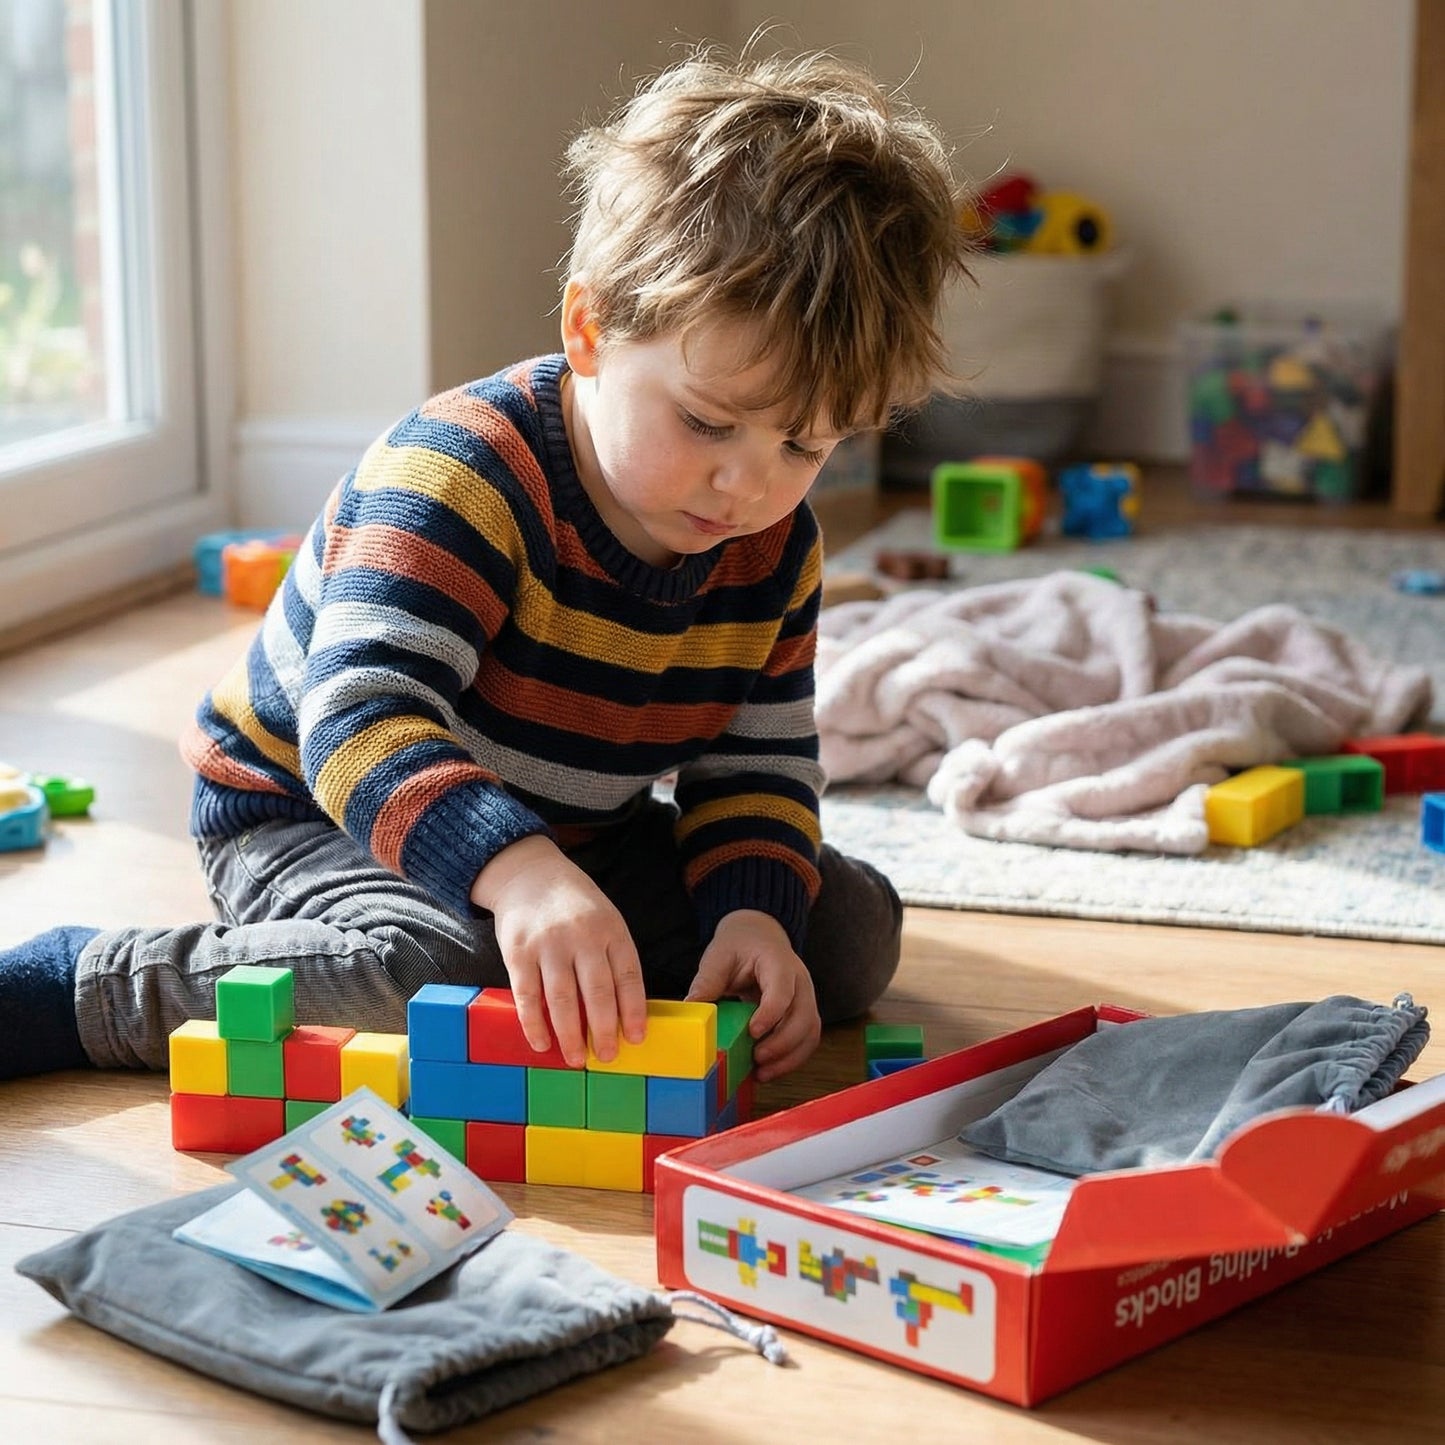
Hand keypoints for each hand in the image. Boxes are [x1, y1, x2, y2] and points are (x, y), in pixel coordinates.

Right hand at [470, 835, 646, 1067]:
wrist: (529, 874)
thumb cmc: (574, 905)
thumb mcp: (605, 919)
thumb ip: (612, 957)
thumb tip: (623, 1011)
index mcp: (611, 929)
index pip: (628, 976)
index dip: (634, 1010)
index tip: (637, 1038)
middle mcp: (582, 937)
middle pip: (597, 992)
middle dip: (604, 1030)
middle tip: (607, 1057)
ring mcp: (548, 944)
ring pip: (562, 999)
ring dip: (570, 1035)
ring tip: (576, 1059)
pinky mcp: (518, 952)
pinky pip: (527, 996)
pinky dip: (534, 1024)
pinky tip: (542, 1043)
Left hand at [684, 910, 820, 1080]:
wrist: (759, 936)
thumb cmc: (740, 945)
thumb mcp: (719, 956)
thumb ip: (708, 981)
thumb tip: (691, 1008)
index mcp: (779, 961)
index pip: (783, 990)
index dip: (770, 1014)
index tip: (753, 1032)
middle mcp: (799, 981)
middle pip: (804, 1016)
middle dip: (782, 1043)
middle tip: (756, 1058)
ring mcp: (806, 998)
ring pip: (810, 1032)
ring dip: (789, 1057)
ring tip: (762, 1073)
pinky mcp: (804, 1014)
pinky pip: (806, 1040)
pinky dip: (791, 1059)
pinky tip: (768, 1070)